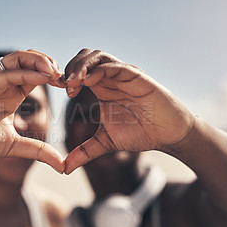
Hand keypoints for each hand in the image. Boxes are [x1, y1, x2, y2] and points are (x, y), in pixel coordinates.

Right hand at [0, 50, 64, 171]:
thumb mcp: (14, 146)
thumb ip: (39, 151)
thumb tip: (63, 166)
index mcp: (11, 94)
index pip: (36, 75)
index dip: (54, 77)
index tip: (71, 87)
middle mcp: (1, 83)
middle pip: (29, 60)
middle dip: (50, 64)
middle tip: (67, 78)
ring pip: (16, 59)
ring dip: (39, 61)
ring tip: (56, 72)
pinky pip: (3, 74)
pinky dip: (24, 72)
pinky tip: (42, 77)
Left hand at [64, 49, 194, 173]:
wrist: (168, 135)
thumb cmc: (140, 133)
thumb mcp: (105, 142)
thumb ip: (84, 152)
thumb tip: (64, 169)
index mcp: (101, 88)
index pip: (78, 71)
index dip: (65, 77)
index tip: (57, 90)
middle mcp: (111, 78)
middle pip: (85, 57)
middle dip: (70, 67)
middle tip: (63, 85)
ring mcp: (123, 75)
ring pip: (98, 57)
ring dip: (81, 66)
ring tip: (71, 82)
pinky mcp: (137, 77)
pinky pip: (116, 67)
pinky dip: (100, 71)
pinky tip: (88, 82)